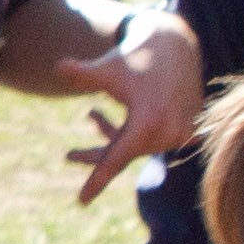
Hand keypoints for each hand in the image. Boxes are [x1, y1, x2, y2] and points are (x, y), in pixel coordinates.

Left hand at [55, 7, 200, 206]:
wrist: (176, 42)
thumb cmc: (136, 56)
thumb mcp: (105, 68)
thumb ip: (80, 74)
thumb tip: (56, 68)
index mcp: (148, 123)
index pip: (116, 160)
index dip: (97, 180)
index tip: (82, 201)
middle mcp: (168, 133)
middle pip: (125, 153)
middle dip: (96, 153)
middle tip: (68, 155)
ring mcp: (180, 132)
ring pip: (137, 145)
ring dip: (112, 133)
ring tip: (90, 114)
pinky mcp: (187, 127)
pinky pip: (153, 139)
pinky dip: (131, 131)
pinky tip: (105, 117)